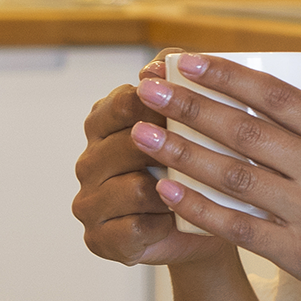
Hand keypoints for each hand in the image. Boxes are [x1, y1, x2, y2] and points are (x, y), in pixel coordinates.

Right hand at [72, 48, 233, 267]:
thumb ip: (180, 80)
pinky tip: (182, 218)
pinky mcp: (99, 239)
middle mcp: (89, 160)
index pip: (125, 102)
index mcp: (103, 122)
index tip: (198, 110)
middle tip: (210, 154)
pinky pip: (134, 227)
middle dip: (171, 149)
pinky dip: (164, 223)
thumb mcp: (196, 116)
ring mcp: (89, 201)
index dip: (163, 105)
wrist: (211, 222)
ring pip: (131, 188)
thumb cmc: (201, 163)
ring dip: (171, 189)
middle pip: (127, 145)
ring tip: (200, 189)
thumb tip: (169, 61)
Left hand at [129, 14, 300, 300]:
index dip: (228, 76)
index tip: (186, 60)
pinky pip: (241, 228)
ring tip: (141, 135)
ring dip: (184, 154)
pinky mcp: (300, 254)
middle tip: (146, 89)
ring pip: (237, 177)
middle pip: (247, 132)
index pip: (277, 96)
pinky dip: (202, 209)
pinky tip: (168, 191)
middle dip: (191, 107)